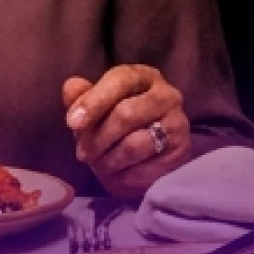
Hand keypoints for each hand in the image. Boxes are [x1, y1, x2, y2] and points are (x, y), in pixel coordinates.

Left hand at [62, 64, 190, 199]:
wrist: (149, 155)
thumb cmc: (115, 123)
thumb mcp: (95, 107)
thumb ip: (81, 96)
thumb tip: (71, 87)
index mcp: (143, 76)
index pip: (119, 80)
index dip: (93, 102)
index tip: (72, 123)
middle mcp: (167, 95)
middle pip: (126, 114)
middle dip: (98, 137)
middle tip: (82, 153)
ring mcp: (178, 124)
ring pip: (135, 145)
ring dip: (109, 160)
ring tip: (98, 164)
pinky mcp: (182, 153)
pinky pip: (146, 169)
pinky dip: (125, 176)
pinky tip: (117, 176)